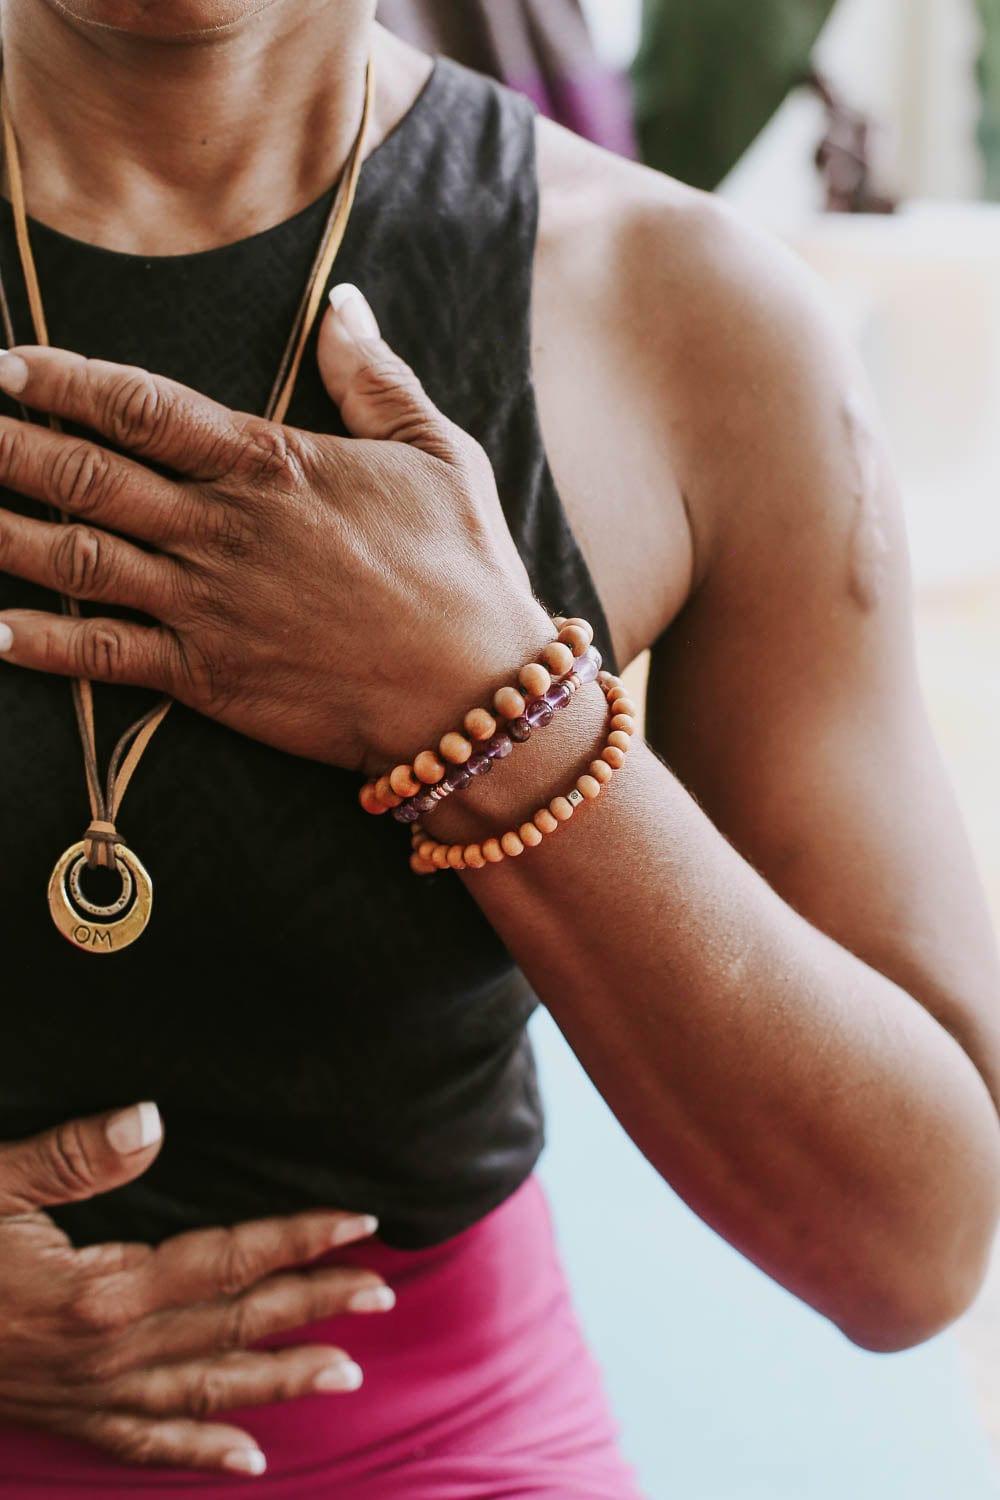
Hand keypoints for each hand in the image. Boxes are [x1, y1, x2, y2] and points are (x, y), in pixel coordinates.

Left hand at [0, 285, 549, 773]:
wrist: (472, 690)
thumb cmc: (465, 569)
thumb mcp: (439, 453)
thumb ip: (376, 378)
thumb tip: (342, 305)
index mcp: (269, 465)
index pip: (141, 407)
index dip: (62, 380)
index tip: (5, 364)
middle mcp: (220, 529)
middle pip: (84, 474)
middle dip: (5, 445)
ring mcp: (204, 606)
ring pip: (73, 557)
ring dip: (0, 530)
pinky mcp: (206, 678)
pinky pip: (101, 656)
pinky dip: (36, 643)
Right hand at [0, 1102, 390, 1475]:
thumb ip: (76, 1154)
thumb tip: (151, 1118)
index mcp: (105, 1289)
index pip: (230, 1259)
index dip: (300, 1239)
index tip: (361, 1223)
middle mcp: (113, 1351)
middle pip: (237, 1324)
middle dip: (316, 1307)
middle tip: (384, 1294)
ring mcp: (93, 1395)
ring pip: (210, 1389)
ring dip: (283, 1380)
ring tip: (350, 1374)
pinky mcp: (69, 1419)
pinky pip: (147, 1446)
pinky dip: (201, 1455)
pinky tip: (249, 1461)